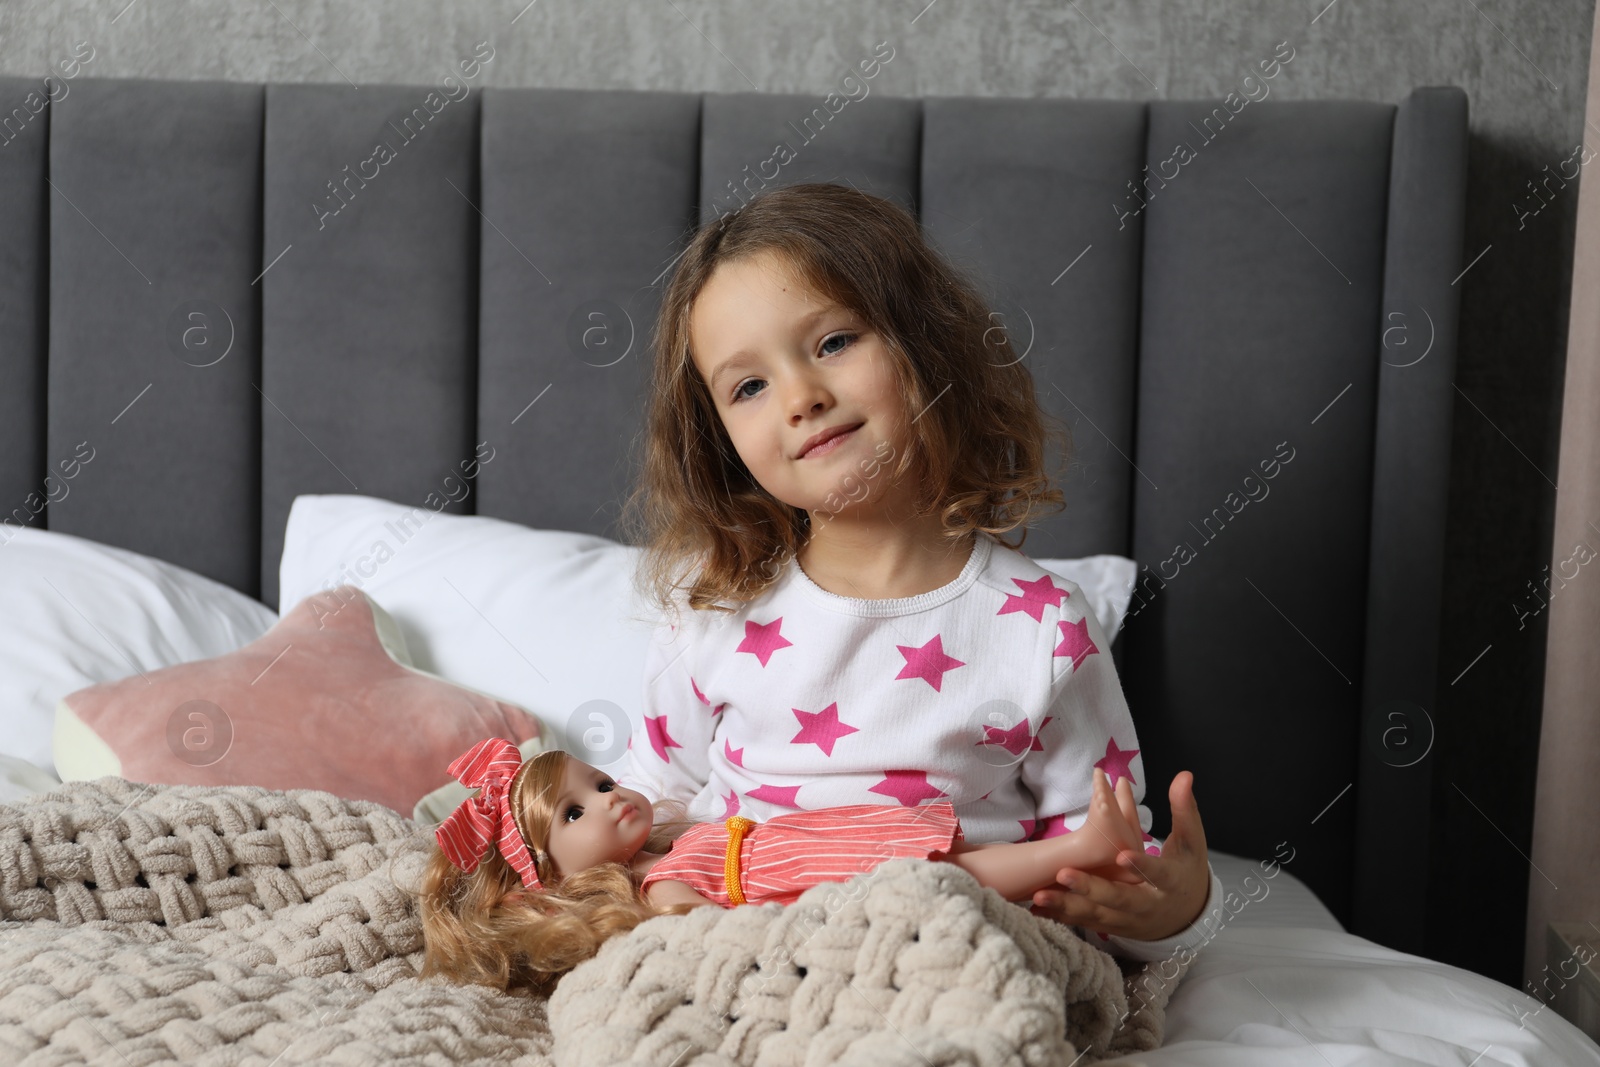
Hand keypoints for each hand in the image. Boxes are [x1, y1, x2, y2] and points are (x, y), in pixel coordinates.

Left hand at [1029, 770, 1209, 942]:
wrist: (1186, 916)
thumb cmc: (1186, 871)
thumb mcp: (1192, 842)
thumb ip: (1183, 809)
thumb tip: (1184, 775)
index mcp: (1170, 883)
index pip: (1158, 874)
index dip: (1141, 866)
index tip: (1121, 854)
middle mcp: (1148, 905)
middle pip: (1119, 899)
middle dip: (1091, 888)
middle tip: (1064, 873)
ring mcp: (1129, 920)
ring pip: (1097, 915)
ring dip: (1068, 905)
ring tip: (1039, 894)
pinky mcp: (1112, 927)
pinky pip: (1086, 922)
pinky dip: (1062, 917)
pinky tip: (1036, 908)